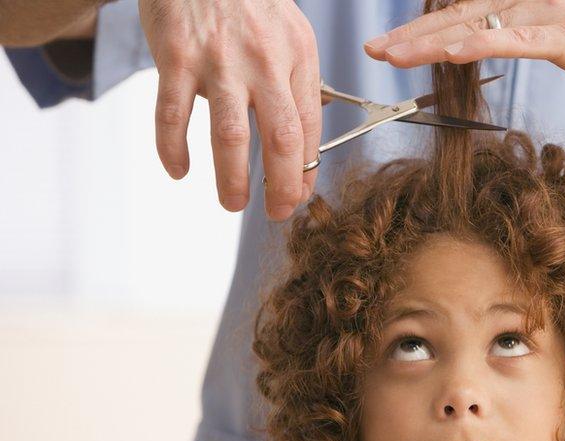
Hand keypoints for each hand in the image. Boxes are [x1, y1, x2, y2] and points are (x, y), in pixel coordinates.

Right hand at [139, 0, 321, 220]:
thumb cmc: (247, 0)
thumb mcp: (290, 33)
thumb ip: (297, 82)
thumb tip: (304, 137)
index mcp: (297, 58)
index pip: (308, 128)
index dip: (305, 170)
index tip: (299, 195)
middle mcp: (263, 62)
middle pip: (280, 139)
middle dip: (281, 186)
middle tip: (276, 212)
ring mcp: (219, 62)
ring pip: (229, 136)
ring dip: (232, 179)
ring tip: (232, 203)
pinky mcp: (176, 59)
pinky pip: (172, 115)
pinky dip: (173, 149)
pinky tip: (179, 170)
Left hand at [363, 0, 564, 115]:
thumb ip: (535, 34)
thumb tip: (503, 39)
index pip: (472, 8)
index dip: (430, 25)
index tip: (395, 43)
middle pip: (463, 11)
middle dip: (414, 33)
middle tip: (374, 48)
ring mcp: (555, 10)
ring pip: (478, 23)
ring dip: (428, 40)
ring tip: (389, 54)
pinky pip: (514, 38)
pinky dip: (476, 43)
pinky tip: (444, 51)